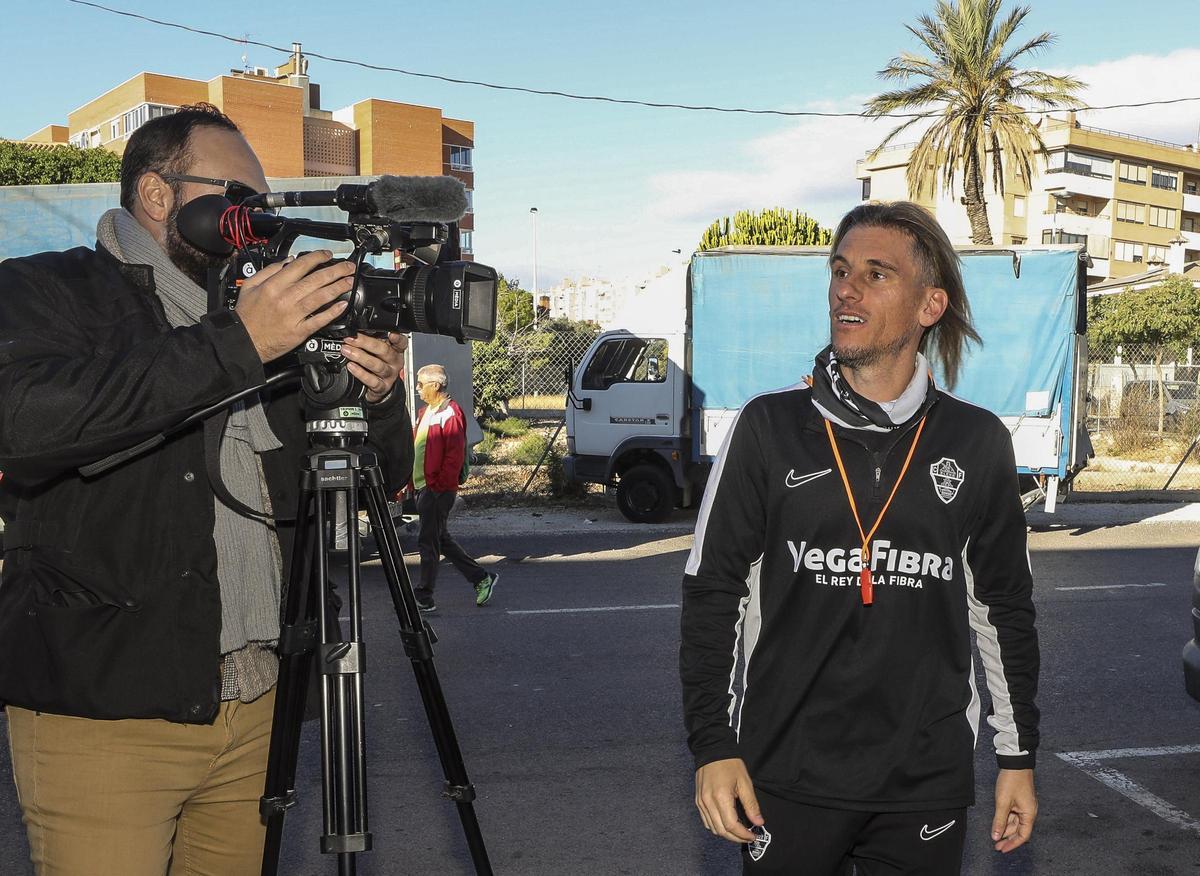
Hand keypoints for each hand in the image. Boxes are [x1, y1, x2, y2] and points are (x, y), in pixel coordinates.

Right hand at [234, 251, 356, 362]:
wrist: (244, 341)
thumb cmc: (246, 315)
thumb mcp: (250, 286)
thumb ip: (269, 271)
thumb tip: (288, 261)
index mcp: (273, 285)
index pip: (300, 266)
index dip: (317, 258)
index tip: (328, 255)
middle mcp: (285, 298)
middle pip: (315, 280)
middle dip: (335, 271)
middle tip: (348, 267)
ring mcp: (294, 315)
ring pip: (320, 297)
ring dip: (338, 288)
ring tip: (350, 282)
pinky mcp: (299, 331)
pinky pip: (319, 320)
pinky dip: (332, 312)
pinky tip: (343, 305)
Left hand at [341, 332, 407, 403]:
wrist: (378, 387)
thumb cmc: (376, 362)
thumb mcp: (377, 349)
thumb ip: (373, 339)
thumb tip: (356, 328)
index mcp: (395, 350)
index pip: (401, 342)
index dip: (397, 338)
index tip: (391, 334)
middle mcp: (394, 362)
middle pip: (384, 351)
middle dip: (366, 343)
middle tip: (351, 339)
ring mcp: (389, 375)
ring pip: (378, 365)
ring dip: (360, 357)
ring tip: (347, 351)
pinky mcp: (382, 387)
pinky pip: (372, 381)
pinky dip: (360, 373)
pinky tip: (351, 366)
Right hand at [695, 758, 763, 842]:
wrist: (712, 750)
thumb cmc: (729, 763)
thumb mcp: (745, 782)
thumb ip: (751, 804)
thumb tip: (758, 822)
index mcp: (721, 797)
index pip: (732, 825)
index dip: (743, 834)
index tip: (753, 835)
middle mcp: (708, 802)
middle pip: (721, 830)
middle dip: (736, 838)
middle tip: (748, 836)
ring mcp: (701, 802)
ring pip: (713, 828)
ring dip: (726, 834)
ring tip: (739, 831)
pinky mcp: (698, 801)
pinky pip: (706, 821)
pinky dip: (717, 826)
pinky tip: (726, 823)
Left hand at [992, 768, 1036, 852]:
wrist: (1015, 763)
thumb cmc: (1012, 781)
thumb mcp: (1003, 802)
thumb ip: (999, 820)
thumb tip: (996, 836)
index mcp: (1029, 814)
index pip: (1022, 836)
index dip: (1012, 844)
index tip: (1002, 849)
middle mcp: (1029, 812)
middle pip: (1019, 830)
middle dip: (1008, 838)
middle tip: (996, 845)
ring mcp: (1024, 806)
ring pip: (1015, 823)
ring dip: (1005, 830)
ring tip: (995, 836)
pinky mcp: (1019, 801)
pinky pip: (1013, 815)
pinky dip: (1006, 821)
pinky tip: (998, 824)